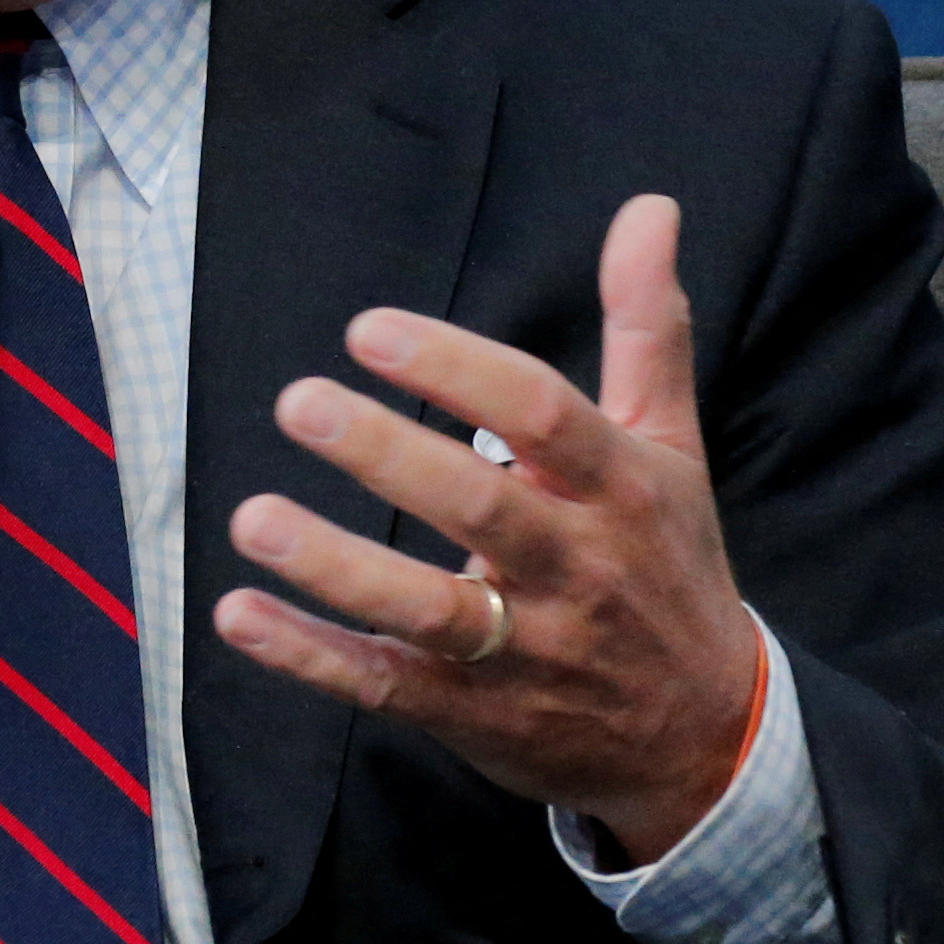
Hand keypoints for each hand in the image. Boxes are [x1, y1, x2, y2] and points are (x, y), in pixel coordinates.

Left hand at [215, 194, 761, 863]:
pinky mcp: (474, 714)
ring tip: (252, 519)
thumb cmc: (669, 566)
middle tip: (299, 401)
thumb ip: (646, 325)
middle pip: (482, 509)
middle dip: (388, 456)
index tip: (369, 330)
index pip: (543, 417)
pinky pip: (386, 686)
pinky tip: (239, 617)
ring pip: (429, 611)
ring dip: (337, 568)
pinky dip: (311, 658)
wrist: (703, 736)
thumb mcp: (673, 445)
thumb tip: (649, 207)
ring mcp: (523, 651)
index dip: (457, 369)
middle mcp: (575, 569)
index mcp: (618, 489)